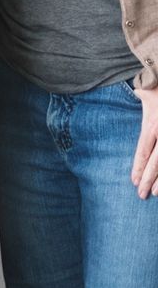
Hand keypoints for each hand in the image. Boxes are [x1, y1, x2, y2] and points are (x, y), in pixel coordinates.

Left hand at [134, 83, 157, 198]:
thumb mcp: (148, 92)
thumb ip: (141, 98)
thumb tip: (135, 93)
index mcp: (153, 124)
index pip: (144, 150)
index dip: (138, 166)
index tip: (132, 181)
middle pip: (156, 161)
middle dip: (148, 179)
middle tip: (140, 194)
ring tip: (154, 193)